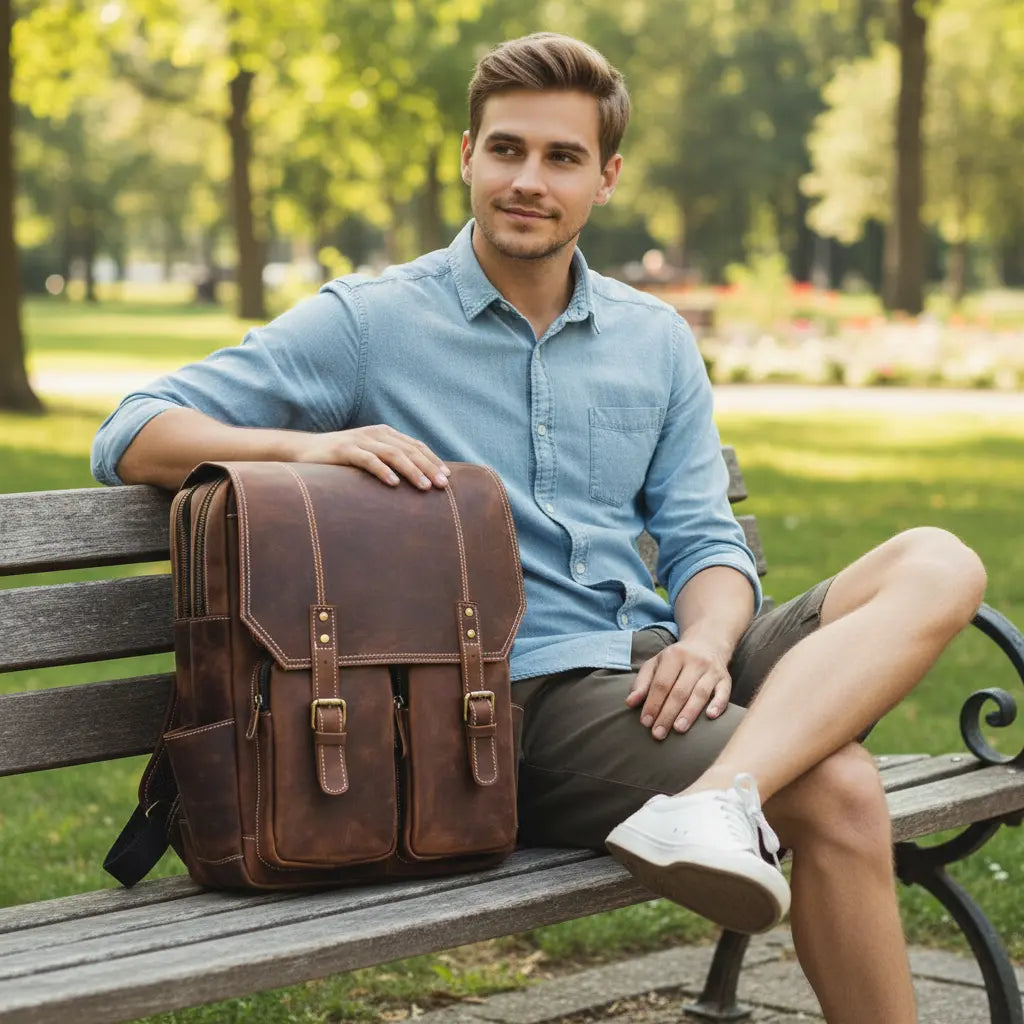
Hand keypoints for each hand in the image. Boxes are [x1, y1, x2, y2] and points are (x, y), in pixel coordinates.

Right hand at [294, 425, 449, 489]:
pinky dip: (382, 471)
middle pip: (409, 450)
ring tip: (424, 487)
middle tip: (442, 485)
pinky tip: (394, 483)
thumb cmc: (341, 458)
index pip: (415, 446)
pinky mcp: (344, 450)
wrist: (304, 449)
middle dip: (428, 467)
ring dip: (411, 471)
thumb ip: (389, 461)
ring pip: (393, 454)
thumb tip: (416, 480)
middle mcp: (375, 434)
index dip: (433, 460)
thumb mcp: (369, 455)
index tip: (448, 477)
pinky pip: (367, 460)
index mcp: (385, 433)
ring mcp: (360, 440)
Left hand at [626, 636, 731, 739]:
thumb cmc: (677, 659)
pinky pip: (724, 692)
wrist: (708, 642)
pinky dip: (718, 704)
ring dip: (689, 713)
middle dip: (667, 714)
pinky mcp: (726, 678)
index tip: (645, 722)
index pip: (661, 683)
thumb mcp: (656, 663)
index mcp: (674, 655)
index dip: (653, 703)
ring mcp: (712, 669)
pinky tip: (710, 717)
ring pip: (700, 693)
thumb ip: (642, 682)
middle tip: (658, 733)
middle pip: (679, 691)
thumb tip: (630, 703)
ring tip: (678, 729)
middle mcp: (694, 661)